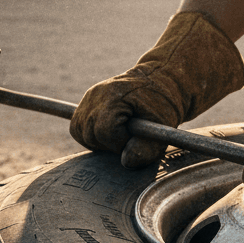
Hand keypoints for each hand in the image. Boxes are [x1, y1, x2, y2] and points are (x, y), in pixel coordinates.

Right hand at [71, 11, 243, 167]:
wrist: (163, 80)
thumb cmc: (164, 103)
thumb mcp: (163, 126)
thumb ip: (147, 147)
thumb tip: (127, 162)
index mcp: (114, 95)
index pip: (104, 131)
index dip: (119, 143)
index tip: (135, 139)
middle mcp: (96, 94)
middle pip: (89, 134)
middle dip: (109, 143)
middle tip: (130, 137)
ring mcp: (89, 97)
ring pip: (80, 132)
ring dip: (99, 140)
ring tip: (122, 133)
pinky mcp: (87, 101)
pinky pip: (79, 127)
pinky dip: (92, 134)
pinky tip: (111, 131)